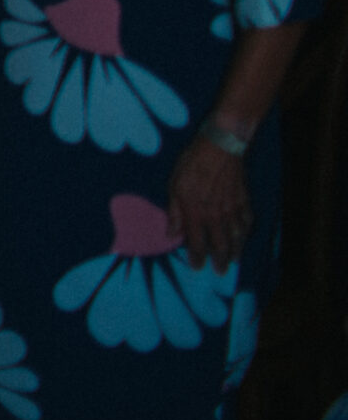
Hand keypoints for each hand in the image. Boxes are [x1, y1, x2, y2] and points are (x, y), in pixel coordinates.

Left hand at [165, 138, 250, 269]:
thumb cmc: (192, 164)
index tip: (197, 268)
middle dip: (220, 260)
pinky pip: (247, 221)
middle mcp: (216, 216)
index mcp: (196, 213)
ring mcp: (233, 209)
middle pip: (220, 244)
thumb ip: (174, 212)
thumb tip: (171, 234)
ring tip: (235, 261)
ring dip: (236, 251)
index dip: (197, 257)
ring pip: (236, 237)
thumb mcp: (174, 185)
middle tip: (221, 271)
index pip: (197, 242)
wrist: (220, 148)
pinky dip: (247, 232)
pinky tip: (245, 236)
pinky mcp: (244, 200)